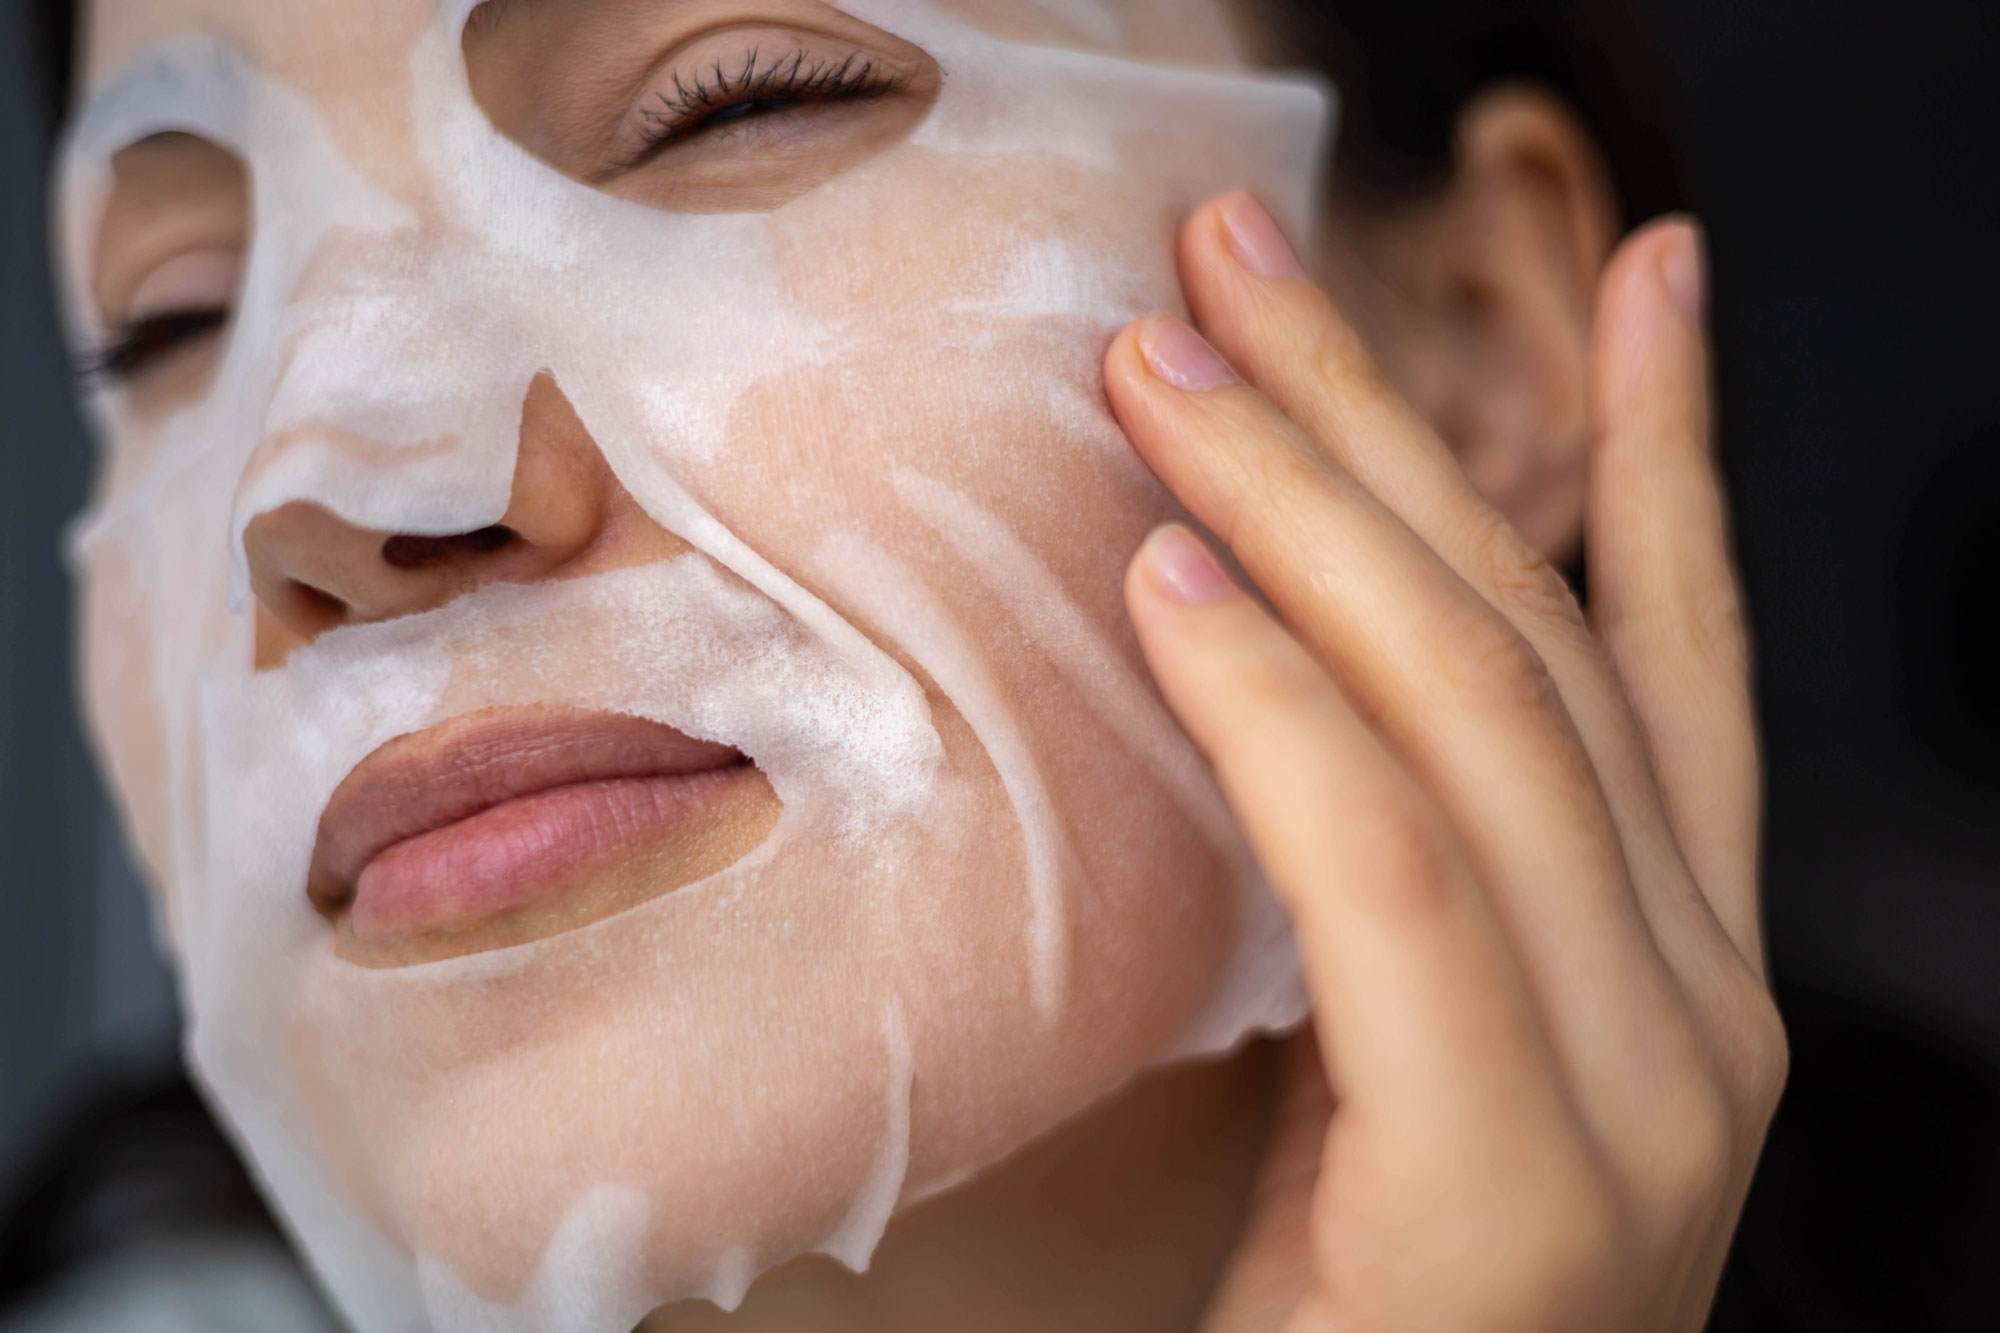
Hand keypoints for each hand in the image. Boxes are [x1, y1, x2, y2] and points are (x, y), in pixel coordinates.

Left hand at [1104, 194, 1786, 1331]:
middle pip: (1544, 639)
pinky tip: (1180, 583)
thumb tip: (1277, 667)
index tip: (1651, 274)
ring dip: (1307, 509)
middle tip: (1231, 265)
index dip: (1670, 450)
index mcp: (1681, 968)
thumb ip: (1400, 878)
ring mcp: (1648, 1092)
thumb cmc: (1364, 1295)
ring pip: (1481, 714)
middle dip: (1381, 425)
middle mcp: (1705, 1007)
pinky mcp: (1528, 1180)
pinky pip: (1397, 874)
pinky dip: (1283, 711)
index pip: (1682, 661)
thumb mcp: (1405, 1042)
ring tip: (1165, 371)